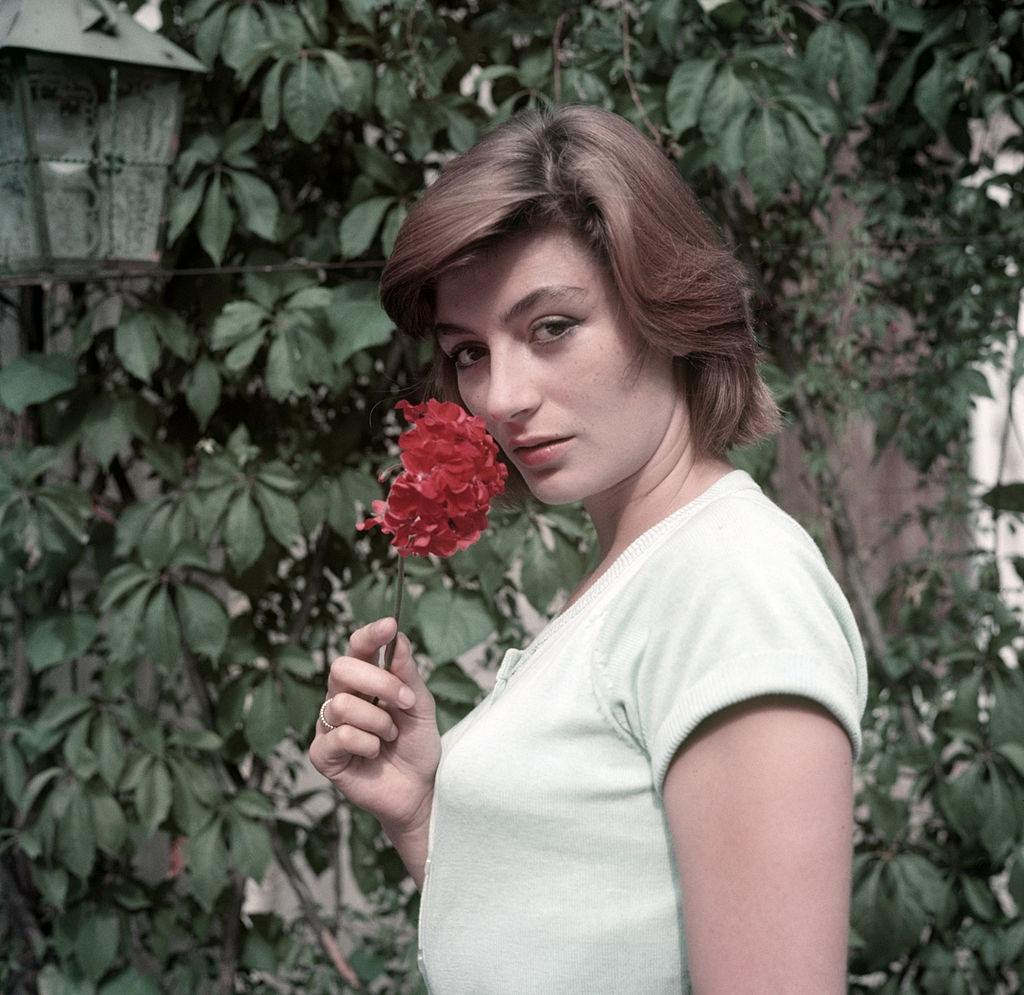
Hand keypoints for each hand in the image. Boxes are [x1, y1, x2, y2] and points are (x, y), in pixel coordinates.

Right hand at [309, 617, 440, 833]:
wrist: (420, 789)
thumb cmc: (417, 745)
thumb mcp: (420, 705)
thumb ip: (406, 674)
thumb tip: (398, 638)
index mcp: (365, 680)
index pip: (357, 647)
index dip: (370, 634)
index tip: (390, 625)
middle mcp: (342, 697)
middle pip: (341, 668)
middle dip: (379, 682)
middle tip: (406, 702)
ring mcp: (329, 725)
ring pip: (343, 704)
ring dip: (379, 721)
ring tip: (390, 736)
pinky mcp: (323, 754)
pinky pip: (341, 735)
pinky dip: (368, 743)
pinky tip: (375, 753)